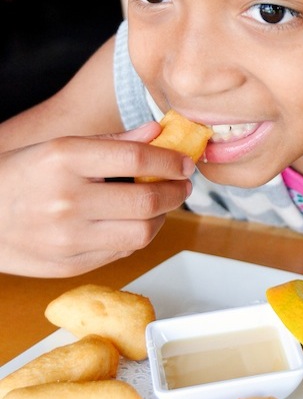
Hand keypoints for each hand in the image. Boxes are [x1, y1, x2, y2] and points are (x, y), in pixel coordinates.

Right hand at [0, 122, 194, 276]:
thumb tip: (159, 133)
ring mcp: (69, 238)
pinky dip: (137, 236)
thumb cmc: (21, 177)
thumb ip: (114, 142)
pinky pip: (122, 253)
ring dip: (162, 218)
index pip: (136, 159)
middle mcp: (67, 200)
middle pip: (146, 201)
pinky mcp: (70, 265)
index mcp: (64, 159)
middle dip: (176, 192)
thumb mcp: (60, 147)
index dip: (170, 161)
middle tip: (181, 185)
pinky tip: (134, 223)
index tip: (184, 162)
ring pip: (142, 234)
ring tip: (161, 205)